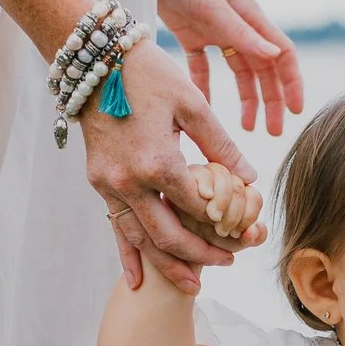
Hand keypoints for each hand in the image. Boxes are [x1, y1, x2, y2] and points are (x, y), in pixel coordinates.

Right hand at [81, 38, 251, 293]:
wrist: (94, 60)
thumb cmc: (148, 73)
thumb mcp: (192, 104)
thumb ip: (221, 145)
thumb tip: (250, 178)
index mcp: (160, 161)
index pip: (199, 208)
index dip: (225, 223)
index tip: (245, 231)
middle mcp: (131, 181)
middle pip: (171, 236)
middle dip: (201, 256)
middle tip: (228, 264)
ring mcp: (110, 185)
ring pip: (142, 240)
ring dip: (168, 266)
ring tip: (193, 285)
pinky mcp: (98, 183)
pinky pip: (115, 228)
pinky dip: (128, 256)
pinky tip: (137, 281)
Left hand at [157, 0, 304, 134]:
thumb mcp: (213, 7)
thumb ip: (243, 34)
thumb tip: (276, 56)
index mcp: (251, 19)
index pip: (282, 55)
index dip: (292, 83)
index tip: (295, 111)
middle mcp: (239, 27)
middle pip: (264, 70)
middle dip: (271, 101)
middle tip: (272, 132)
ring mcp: (217, 31)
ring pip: (240, 72)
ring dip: (246, 99)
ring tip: (247, 128)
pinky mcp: (193, 34)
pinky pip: (205, 68)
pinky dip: (207, 87)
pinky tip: (206, 107)